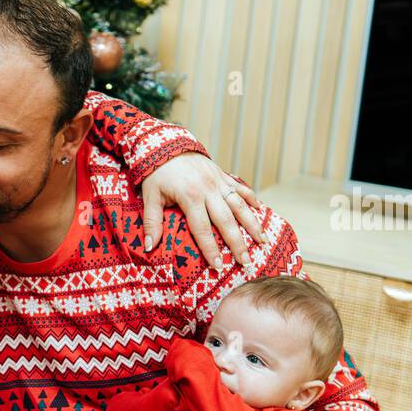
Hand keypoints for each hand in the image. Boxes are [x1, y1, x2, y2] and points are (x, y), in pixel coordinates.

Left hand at [141, 153, 264, 269]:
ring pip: (240, 205)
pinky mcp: (223, 174)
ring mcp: (218, 181)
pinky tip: (261, 211)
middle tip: (246, 262)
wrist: (166, 144)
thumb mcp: (150, 197)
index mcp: (190, 196)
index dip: (210, 249)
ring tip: (263, 241)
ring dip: (253, 224)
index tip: (218, 266)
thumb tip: (149, 247)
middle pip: (226, 221)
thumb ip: (151, 222)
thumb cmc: (156, 174)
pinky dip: (252, 199)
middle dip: (237, 243)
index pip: (202, 229)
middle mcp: (208, 189)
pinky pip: (241, 188)